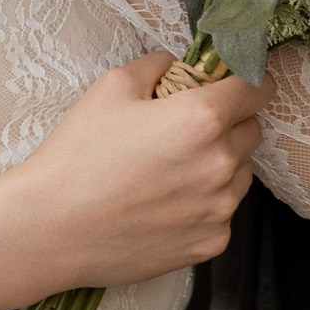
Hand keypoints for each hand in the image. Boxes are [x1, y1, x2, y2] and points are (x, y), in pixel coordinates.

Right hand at [12, 52, 264, 285]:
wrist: (52, 229)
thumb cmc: (78, 155)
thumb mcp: (111, 88)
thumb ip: (156, 66)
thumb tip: (178, 66)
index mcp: (201, 118)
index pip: (256, 89)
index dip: (248, 80)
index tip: (236, 83)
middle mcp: (221, 164)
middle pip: (252, 131)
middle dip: (229, 122)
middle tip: (186, 127)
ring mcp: (219, 209)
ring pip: (241, 173)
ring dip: (220, 164)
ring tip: (172, 169)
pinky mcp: (211, 244)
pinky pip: (223, 212)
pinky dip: (205, 203)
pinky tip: (165, 203)